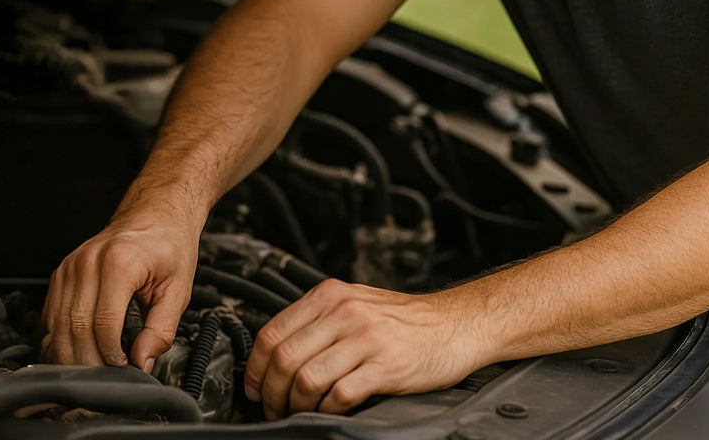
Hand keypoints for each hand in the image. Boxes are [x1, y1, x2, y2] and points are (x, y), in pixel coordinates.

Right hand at [41, 212, 198, 371]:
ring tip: (93, 370)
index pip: (104, 324)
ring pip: (56, 327)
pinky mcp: (61, 273)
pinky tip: (76, 352)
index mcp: (119, 262)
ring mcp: (70, 266)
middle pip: (75, 329)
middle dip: (90, 362)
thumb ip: (162, 328)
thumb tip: (142, 363)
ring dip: (71, 357)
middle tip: (107, 378)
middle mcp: (88, 262)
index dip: (111, 356)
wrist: (157, 213)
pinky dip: (59, 341)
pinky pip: (50, 317)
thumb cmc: (170, 244)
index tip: (124, 369)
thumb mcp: (179, 286)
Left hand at [244, 278, 486, 418]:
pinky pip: (339, 395)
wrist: (454, 324)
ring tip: (300, 413)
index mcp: (331, 295)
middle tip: (275, 408)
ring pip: (306, 379)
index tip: (255, 388)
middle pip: (284, 359)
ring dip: (296, 406)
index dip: (255, 369)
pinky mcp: (385, 365)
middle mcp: (345, 312)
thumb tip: (276, 352)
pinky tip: (332, 409)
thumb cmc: (405, 320)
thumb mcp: (356, 303)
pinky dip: (328, 410)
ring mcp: (366, 338)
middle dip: (271, 394)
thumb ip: (320, 319)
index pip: (272, 333)